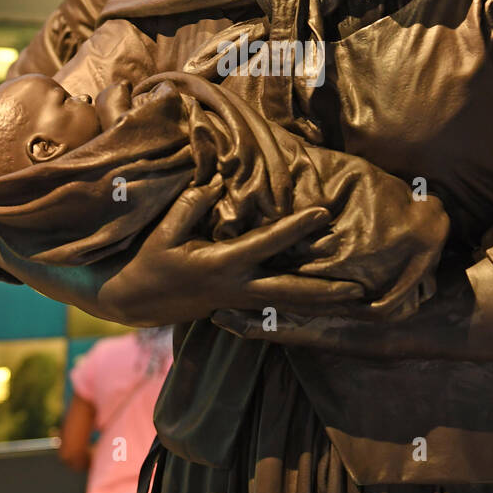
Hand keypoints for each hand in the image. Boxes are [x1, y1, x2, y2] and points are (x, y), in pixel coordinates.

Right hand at [97, 177, 366, 323]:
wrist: (132, 301)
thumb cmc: (148, 261)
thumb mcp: (163, 231)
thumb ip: (190, 207)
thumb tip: (216, 185)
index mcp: (219, 265)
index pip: (265, 244)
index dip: (295, 227)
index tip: (323, 213)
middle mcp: (235, 287)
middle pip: (289, 291)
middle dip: (324, 291)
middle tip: (359, 289)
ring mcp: (238, 302)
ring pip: (288, 304)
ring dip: (321, 303)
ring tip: (355, 300)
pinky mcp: (237, 307)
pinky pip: (277, 308)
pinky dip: (301, 306)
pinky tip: (324, 304)